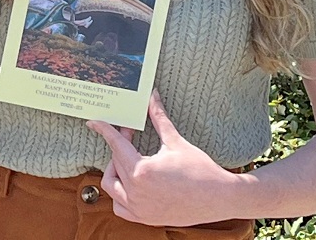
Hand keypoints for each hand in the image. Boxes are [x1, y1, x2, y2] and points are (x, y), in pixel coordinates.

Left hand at [86, 90, 243, 226]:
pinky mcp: (146, 219)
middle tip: (131, 134)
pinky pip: (120, 208)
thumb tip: (151, 95)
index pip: (115, 145)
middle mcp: (136, 193)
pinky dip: (119, 195)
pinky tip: (131, 183)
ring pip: (111, 187)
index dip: (104, 130)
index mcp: (142, 172)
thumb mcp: (176, 141)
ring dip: (115, 172)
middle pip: (115, 162)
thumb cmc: (201, 169)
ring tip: (129, 159)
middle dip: (120, 146)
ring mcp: (140, 209)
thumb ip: (158, 117)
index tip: (93, 122)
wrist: (222, 198)